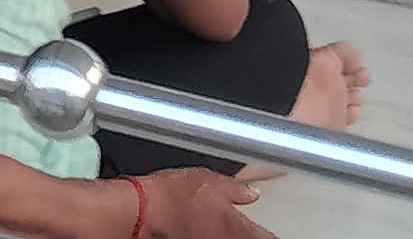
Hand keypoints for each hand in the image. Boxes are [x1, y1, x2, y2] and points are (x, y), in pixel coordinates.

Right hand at [135, 167, 272, 238]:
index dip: (269, 234)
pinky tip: (205, 229)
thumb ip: (236, 189)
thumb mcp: (210, 180)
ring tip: (220, 226)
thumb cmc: (172, 195)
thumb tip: (250, 193)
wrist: (142, 211)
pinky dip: (212, 235)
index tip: (270, 231)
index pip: (266, 237)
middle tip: (247, 227)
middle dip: (250, 234)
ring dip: (231, 235)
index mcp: (236, 226)